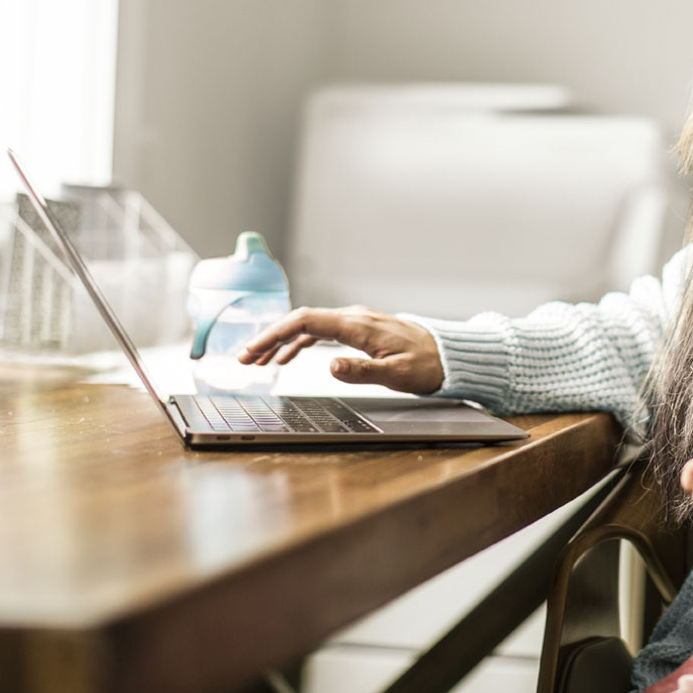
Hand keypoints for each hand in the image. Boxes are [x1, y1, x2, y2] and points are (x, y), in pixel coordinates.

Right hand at [230, 306, 444, 392]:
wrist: (448, 355)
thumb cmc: (427, 365)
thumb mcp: (397, 374)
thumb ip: (362, 371)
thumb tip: (330, 365)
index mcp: (358, 326)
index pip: (305, 321)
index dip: (274, 333)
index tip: (253, 349)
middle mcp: (353, 318)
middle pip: (300, 321)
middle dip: (268, 338)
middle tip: (243, 358)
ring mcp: (355, 322)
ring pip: (307, 326)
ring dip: (280, 342)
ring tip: (257, 360)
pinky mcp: (358, 330)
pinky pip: (320, 331)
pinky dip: (298, 342)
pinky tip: (286, 357)